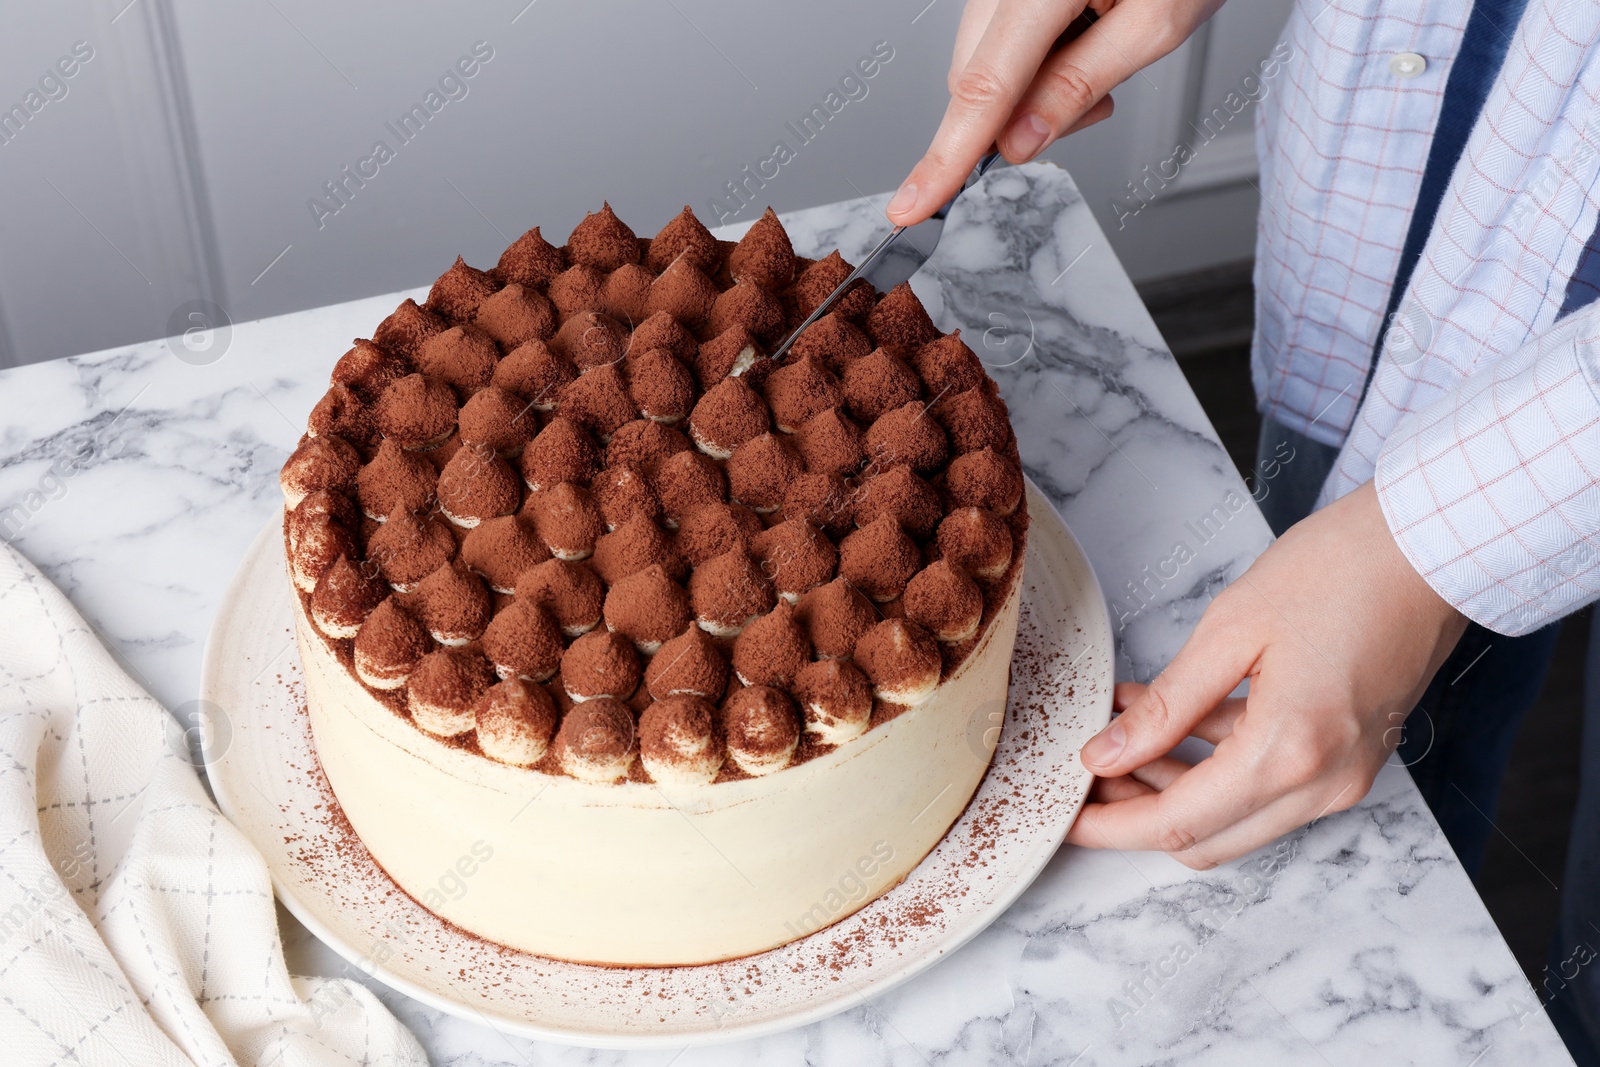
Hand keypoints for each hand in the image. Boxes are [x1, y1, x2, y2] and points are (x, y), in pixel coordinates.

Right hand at [887, 0, 1224, 224]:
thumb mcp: (1155, 25)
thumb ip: (1079, 85)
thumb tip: (1019, 141)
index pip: (982, 89)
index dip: (946, 158)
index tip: (913, 205)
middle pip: (974, 79)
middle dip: (1020, 116)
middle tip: (1098, 98)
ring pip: (984, 63)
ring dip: (1030, 87)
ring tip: (1101, 49)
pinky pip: (1000, 37)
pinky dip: (1035, 58)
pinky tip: (1083, 35)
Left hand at [1065, 480, 1467, 867]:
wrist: (1429, 549)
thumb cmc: (1340, 571)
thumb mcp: (1232, 631)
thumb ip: (1167, 706)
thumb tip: (1107, 754)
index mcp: (1291, 752)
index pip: (1179, 823)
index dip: (1112, 827)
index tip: (1066, 816)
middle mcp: (1324, 784)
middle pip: (1206, 839)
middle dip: (1136, 814)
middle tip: (1087, 771)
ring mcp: (1344, 777)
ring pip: (1235, 820)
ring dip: (1173, 787)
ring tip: (1122, 728)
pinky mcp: (1351, 758)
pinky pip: (1268, 788)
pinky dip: (1215, 766)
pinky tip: (1172, 718)